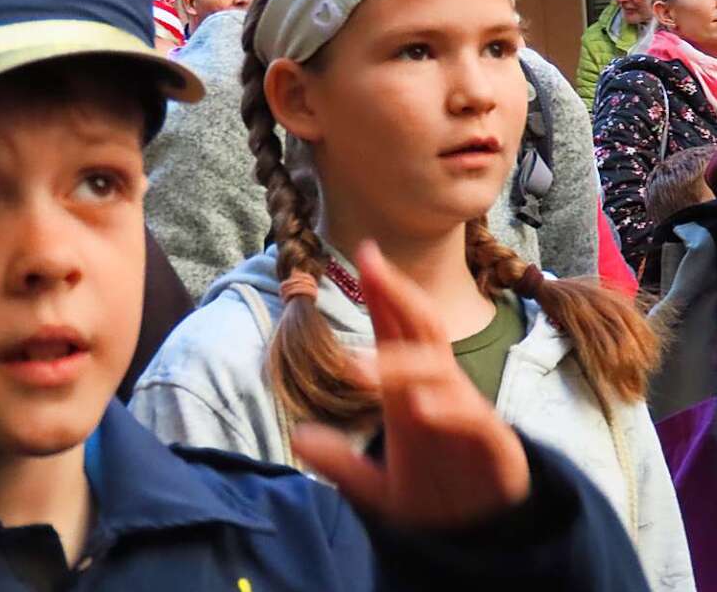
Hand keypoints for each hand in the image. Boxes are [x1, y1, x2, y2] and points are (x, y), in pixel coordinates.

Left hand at [292, 241, 529, 528]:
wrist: (483, 535)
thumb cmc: (434, 493)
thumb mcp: (376, 488)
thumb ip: (341, 464)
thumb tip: (299, 437)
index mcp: (408, 391)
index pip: (395, 329)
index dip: (383, 293)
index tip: (364, 255)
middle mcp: (436, 391)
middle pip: (422, 328)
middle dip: (398, 294)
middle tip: (371, 265)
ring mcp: (464, 412)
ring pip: (439, 369)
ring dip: (402, 364)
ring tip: (361, 371)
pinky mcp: (492, 443)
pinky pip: (472, 418)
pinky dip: (448, 409)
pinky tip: (421, 407)